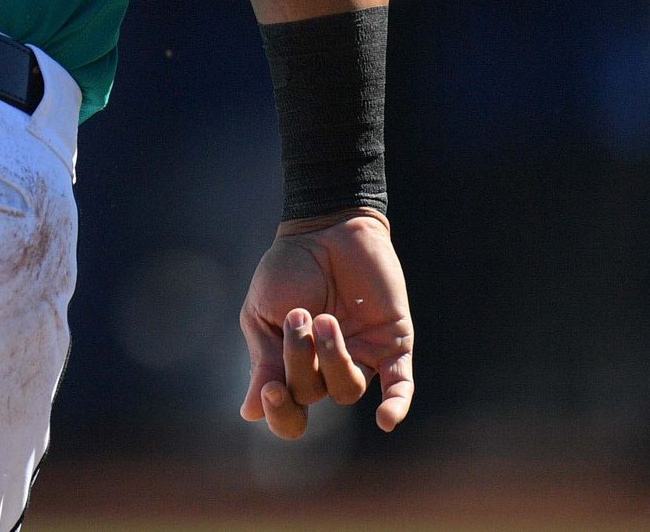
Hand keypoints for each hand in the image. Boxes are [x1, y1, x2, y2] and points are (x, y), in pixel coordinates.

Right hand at [239, 209, 413, 438]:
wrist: (325, 228)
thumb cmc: (287, 268)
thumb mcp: (263, 313)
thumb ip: (264, 360)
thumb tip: (250, 413)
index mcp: (292, 364)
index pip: (289, 410)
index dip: (281, 411)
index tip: (272, 390)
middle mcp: (327, 368)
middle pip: (313, 393)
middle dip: (301, 359)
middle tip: (298, 316)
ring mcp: (361, 357)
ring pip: (348, 389)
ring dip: (334, 358)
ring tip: (325, 318)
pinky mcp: (392, 344)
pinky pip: (399, 384)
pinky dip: (395, 405)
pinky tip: (386, 421)